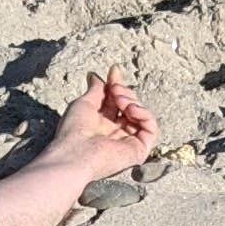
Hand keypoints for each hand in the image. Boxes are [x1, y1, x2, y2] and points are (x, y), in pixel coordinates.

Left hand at [42, 67, 157, 192]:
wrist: (75, 154)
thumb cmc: (73, 131)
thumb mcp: (85, 103)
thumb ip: (96, 90)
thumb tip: (95, 74)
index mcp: (102, 123)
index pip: (117, 101)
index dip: (117, 84)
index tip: (114, 71)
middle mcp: (116, 133)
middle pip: (131, 105)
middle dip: (124, 91)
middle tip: (115, 89)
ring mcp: (128, 142)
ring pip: (142, 115)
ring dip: (133, 101)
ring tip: (120, 99)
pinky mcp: (139, 151)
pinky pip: (151, 128)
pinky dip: (144, 114)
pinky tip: (131, 109)